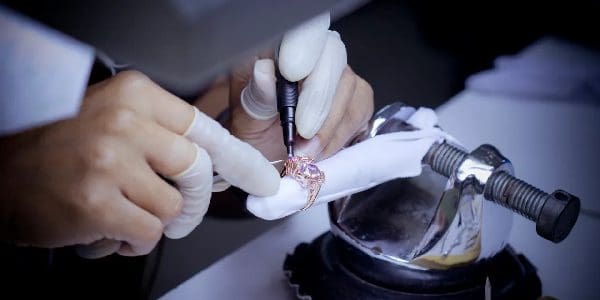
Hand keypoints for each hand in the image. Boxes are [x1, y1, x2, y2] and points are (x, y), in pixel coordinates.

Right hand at [0, 71, 278, 257]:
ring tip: (127, 215)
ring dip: (157, 222)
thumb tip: (213, 165)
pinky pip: (150, 232)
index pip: (204, 129)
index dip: (236, 159)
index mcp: (135, 95)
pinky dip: (136, 241)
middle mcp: (126, 122)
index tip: (261, 179)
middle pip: (198, 169)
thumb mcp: (112, 118)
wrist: (0, 174)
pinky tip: (112, 231)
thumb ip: (160, 134)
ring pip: (175, 206)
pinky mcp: (99, 203)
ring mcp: (112, 162)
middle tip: (177, 208)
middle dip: (194, 198)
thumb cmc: (58, 148)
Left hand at [226, 13, 373, 162]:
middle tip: (302, 133)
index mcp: (276, 50)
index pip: (299, 31)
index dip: (302, 47)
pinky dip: (340, 135)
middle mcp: (311, 54)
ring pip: (349, 84)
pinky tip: (320, 149)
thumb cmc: (257, 136)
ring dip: (328, 125)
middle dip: (318, 98)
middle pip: (332, 54)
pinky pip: (360, 108)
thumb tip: (263, 72)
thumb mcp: (245, 120)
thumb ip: (256, 97)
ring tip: (306, 152)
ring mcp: (336, 74)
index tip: (291, 73)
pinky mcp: (356, 97)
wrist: (272, 161)